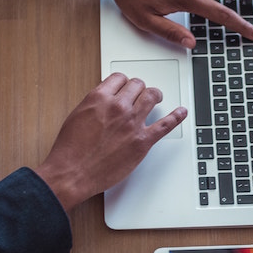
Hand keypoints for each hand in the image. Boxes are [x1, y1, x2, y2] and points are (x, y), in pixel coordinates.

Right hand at [34, 73, 186, 211]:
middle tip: (139, 93)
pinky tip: (181, 113)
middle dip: (138, 88)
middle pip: (137, 85)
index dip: (123, 82)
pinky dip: (176, 117)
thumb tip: (106, 100)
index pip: (120, 78)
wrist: (72, 173)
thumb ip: (95, 104)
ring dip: (155, 95)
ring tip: (157, 98)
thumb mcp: (77, 116)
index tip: (125, 86)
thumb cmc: (70, 150)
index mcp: (99, 98)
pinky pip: (165, 125)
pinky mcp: (143, 141)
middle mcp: (118, 107)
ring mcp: (132, 123)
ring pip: (152, 96)